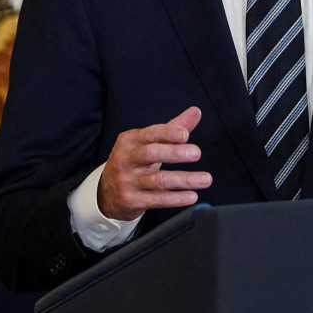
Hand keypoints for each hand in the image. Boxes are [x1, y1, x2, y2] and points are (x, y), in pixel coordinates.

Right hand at [96, 106, 212, 219]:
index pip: (149, 134)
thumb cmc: (133, 162)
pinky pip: (157, 199)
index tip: (185, 134)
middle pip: (150, 154)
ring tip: (206, 179)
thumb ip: (172, 128)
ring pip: (158, 180)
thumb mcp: (146, 144)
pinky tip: (192, 195)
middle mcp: (126, 160)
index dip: (167, 133)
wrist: (107, 193)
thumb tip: (195, 112)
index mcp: (129, 141)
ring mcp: (128, 181)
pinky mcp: (132, 200)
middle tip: (196, 153)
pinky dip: (176, 198)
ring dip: (184, 179)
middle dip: (174, 153)